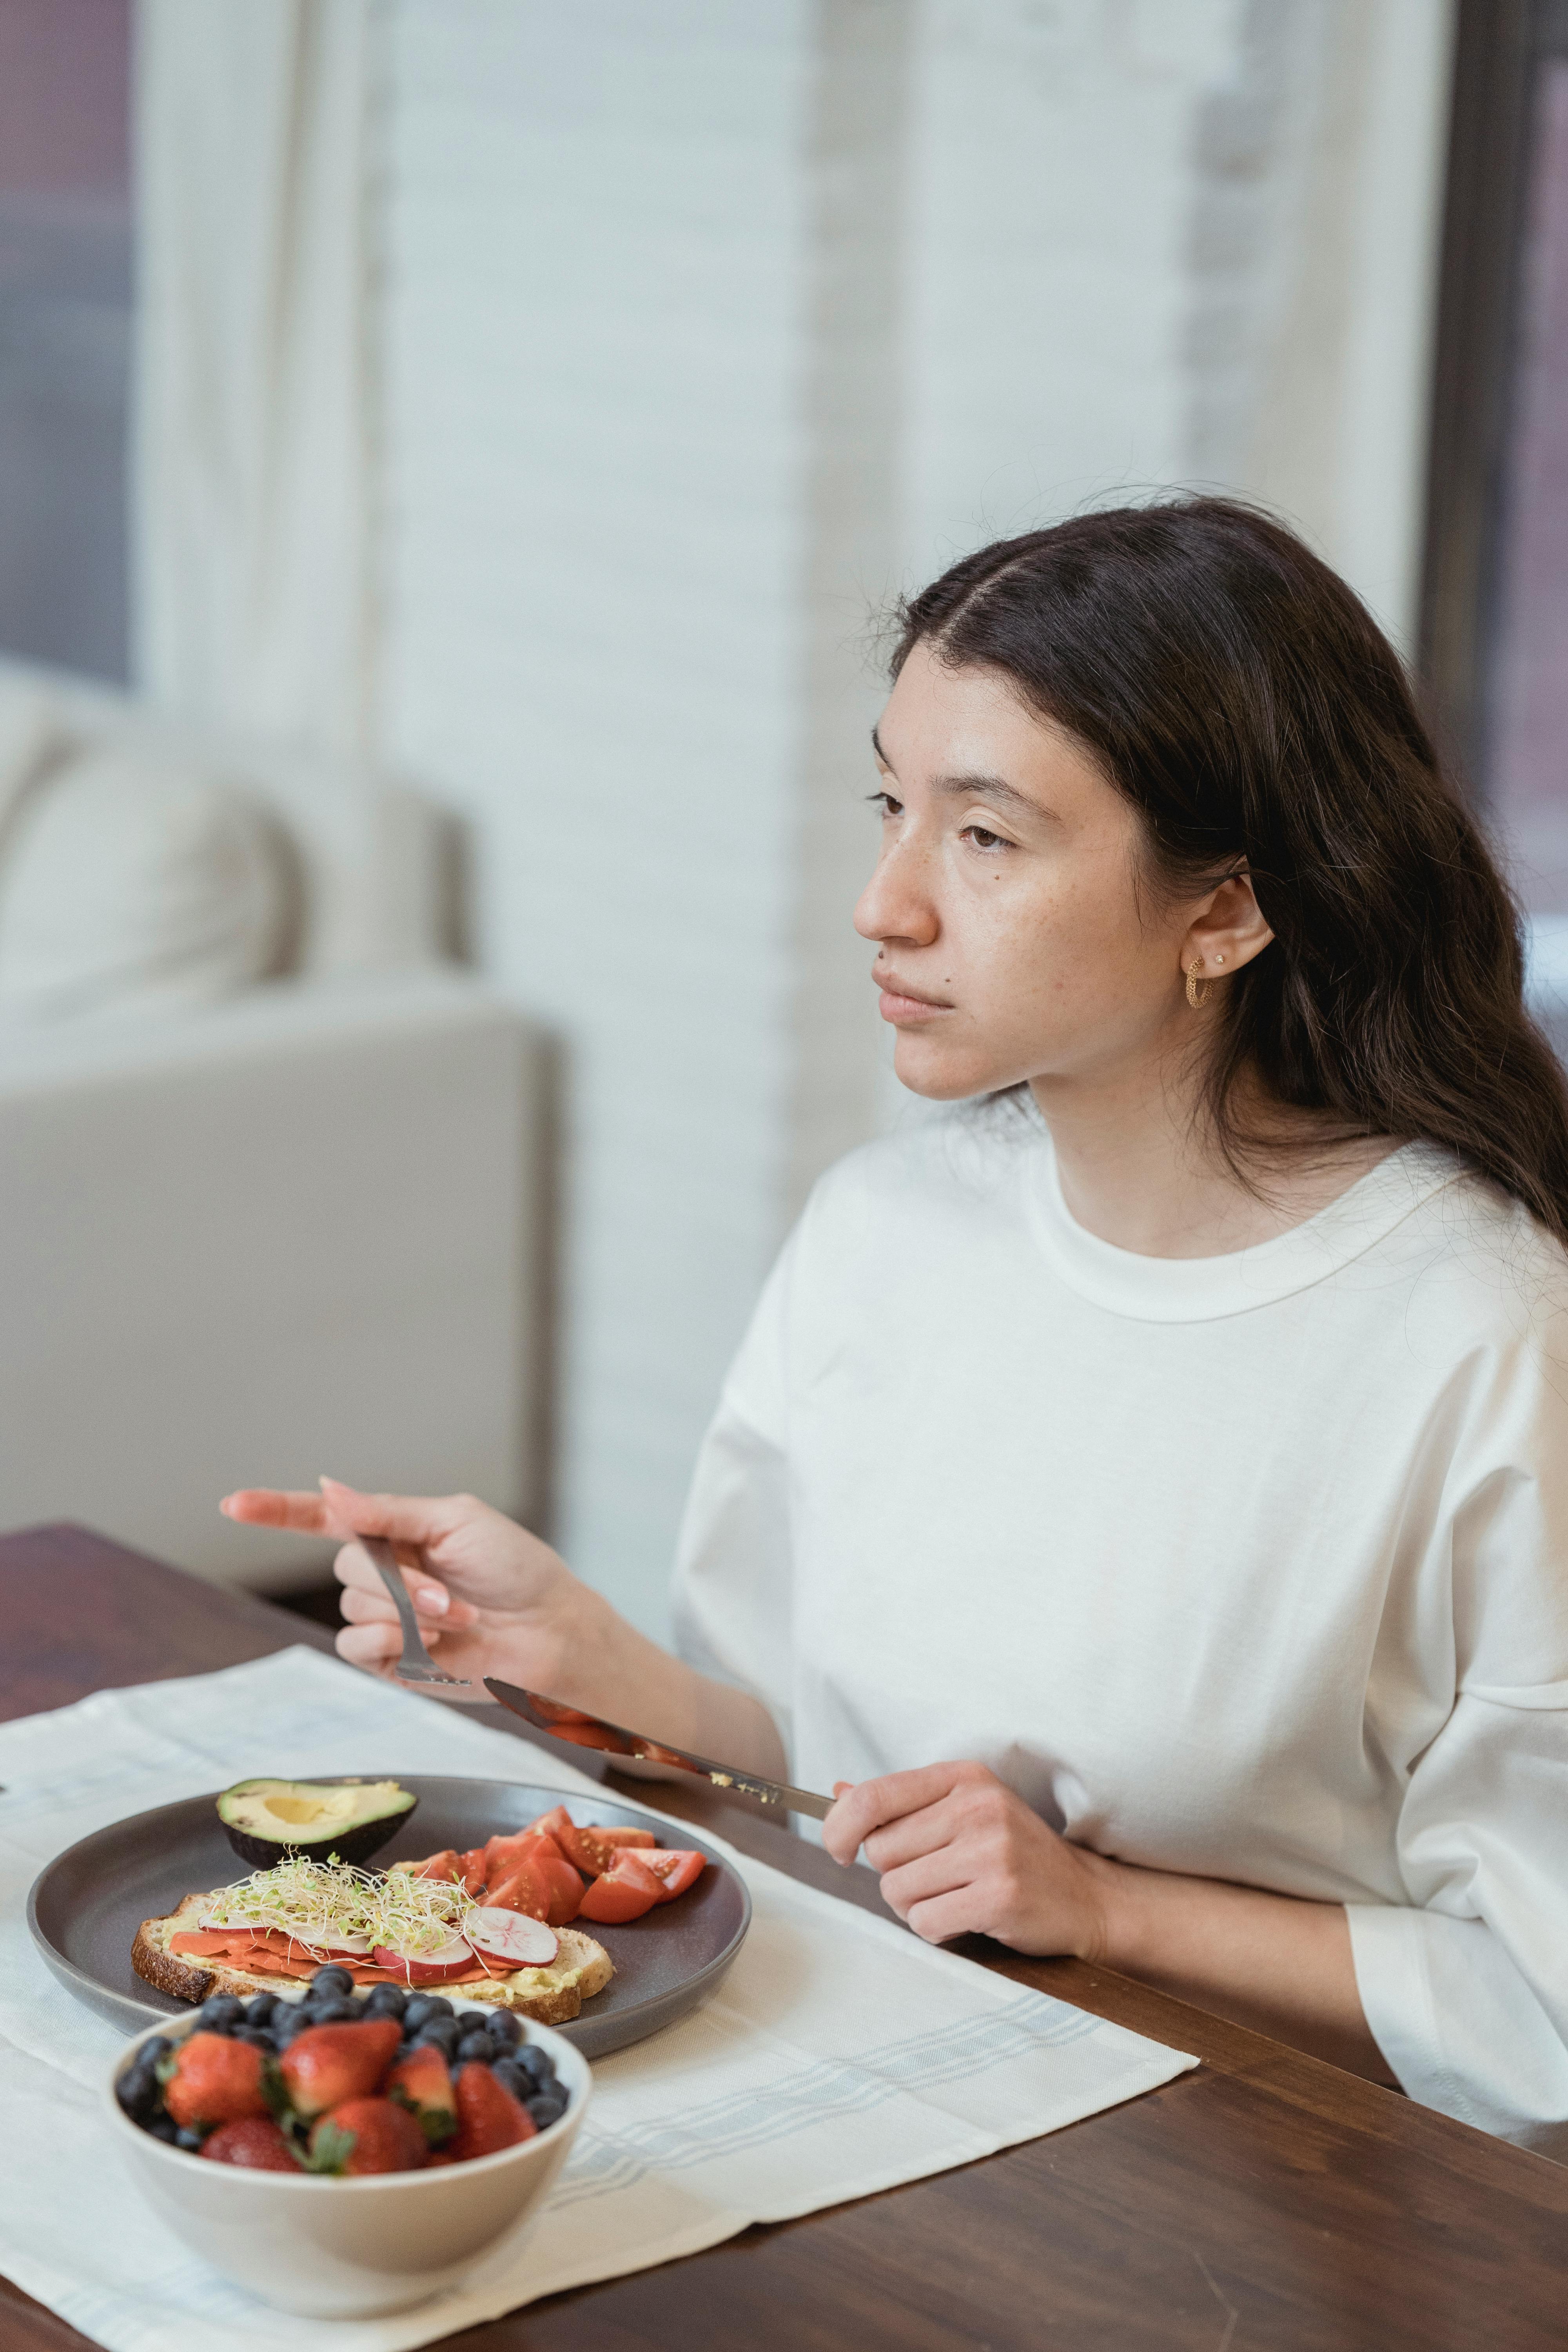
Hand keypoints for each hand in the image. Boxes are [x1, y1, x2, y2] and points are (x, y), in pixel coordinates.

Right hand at [220, 1477, 597, 1702]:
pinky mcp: (387, 1659)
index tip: (231, 1505)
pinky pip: (355, 1646)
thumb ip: (387, 1512)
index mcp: (394, 1529)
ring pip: (352, 1607)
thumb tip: (328, 1488)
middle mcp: (382, 1572)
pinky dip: (388, 1643)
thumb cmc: (514, 1569)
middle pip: (345, 1566)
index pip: (321, 1517)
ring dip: (406, 1614)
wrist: (547, 1632)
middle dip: (398, 1579)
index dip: (275, 1510)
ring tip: (457, 1618)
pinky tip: (429, 1646)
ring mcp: (382, 1617)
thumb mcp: (455, 1520)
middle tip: (451, 1591)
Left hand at [822, 1760, 1112, 1957]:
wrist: (1085, 1895)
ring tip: (953, 1897)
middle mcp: (976, 1807)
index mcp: (962, 1778)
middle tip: (934, 1878)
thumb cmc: (1013, 1853)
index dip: (840, 1827)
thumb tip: (837, 1794)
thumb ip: (901, 1803)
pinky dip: (935, 1928)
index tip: (840, 1848)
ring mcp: (991, 1851)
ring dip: (914, 1906)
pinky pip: (925, 1922)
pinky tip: (965, 1917)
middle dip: (894, 1873)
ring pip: (896, 1890)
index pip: (873, 1797)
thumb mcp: (963, 1810)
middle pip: (880, 1850)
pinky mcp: (999, 1896)